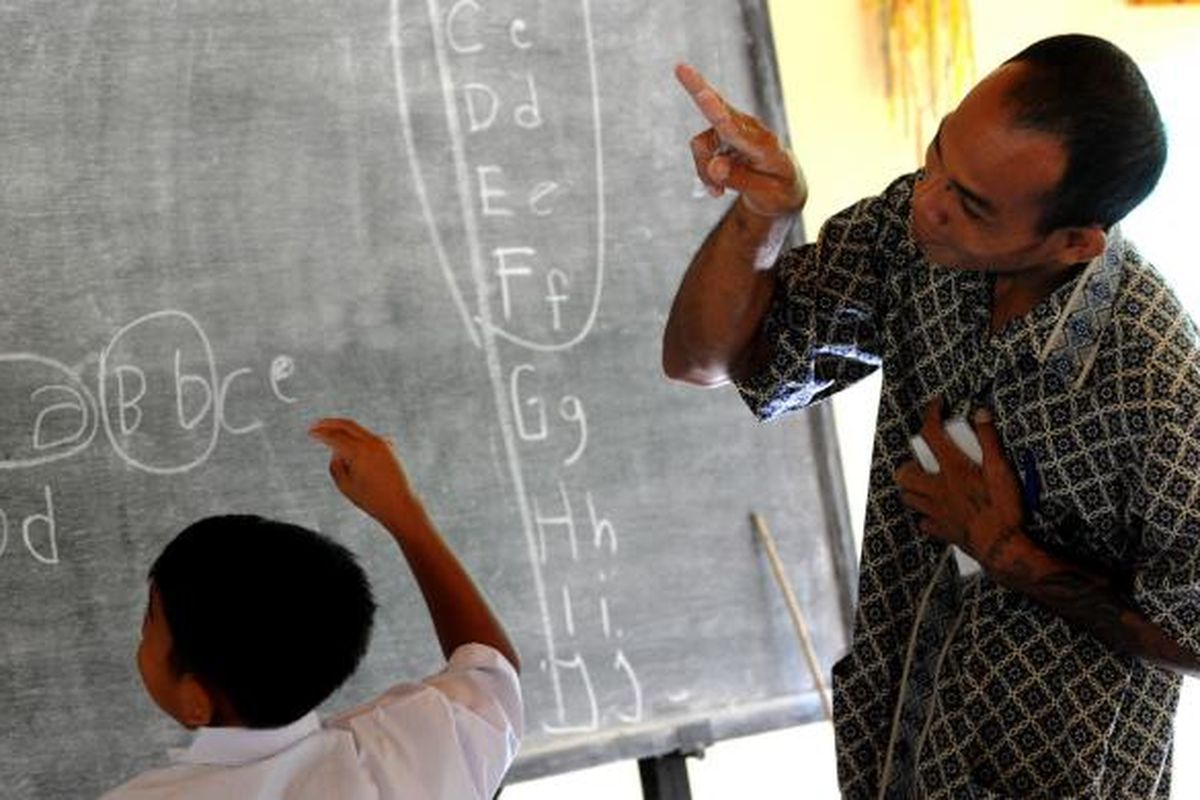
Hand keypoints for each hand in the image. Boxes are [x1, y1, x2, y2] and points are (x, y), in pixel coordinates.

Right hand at [309, 418, 414, 525]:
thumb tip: (337, 451)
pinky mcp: (389, 448)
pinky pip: (368, 438)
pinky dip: (356, 438)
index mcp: (359, 450)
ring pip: (358, 430)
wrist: (400, 505)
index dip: (320, 433)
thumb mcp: (345, 485)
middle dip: (330, 423)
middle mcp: (372, 442)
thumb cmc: (371, 499)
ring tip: (328, 437)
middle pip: (348, 424)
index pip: (335, 436)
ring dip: (343, 431)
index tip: (310, 432)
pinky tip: (347, 443)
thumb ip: (336, 465)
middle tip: (316, 425)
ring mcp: (383, 443)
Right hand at [675, 63, 806, 217]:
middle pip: (717, 109)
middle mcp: (749, 130)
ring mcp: (734, 129)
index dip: (718, 113)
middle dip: (697, 89)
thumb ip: (740, 180)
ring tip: (718, 192)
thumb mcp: (765, 195)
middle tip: (680, 67)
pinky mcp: (723, 134)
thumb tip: (715, 166)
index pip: (736, 129)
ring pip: (701, 146)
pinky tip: (718, 187)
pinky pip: (701, 152)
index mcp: (765, 146)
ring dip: (704, 172)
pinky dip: (705, 173)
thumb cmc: (779, 191)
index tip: (704, 95)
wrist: (784, 188)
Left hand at [894, 399, 1027, 571]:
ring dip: (912, 487)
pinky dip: (926, 515)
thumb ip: (989, 440)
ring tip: (925, 481)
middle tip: (923, 458)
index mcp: (951, 471)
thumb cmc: (1003, 509)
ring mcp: (936, 512)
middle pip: (904, 473)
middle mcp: (937, 490)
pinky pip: (925, 522)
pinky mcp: (942, 530)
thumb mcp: (1001, 469)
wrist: (1003, 547)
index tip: (937, 405)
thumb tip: (981, 414)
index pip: (931, 434)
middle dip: (909, 462)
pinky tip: (936, 511)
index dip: (931, 414)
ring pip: (909, 497)